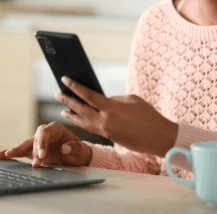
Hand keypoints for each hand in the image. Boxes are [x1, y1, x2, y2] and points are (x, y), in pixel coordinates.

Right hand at [0, 121, 92, 167]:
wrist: (77, 157)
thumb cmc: (79, 151)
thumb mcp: (80, 150)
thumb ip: (74, 148)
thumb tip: (65, 148)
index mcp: (55, 128)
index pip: (44, 132)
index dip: (41, 143)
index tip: (42, 156)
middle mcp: (44, 134)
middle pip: (33, 140)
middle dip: (31, 151)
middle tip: (35, 163)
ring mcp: (37, 143)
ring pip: (24, 146)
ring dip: (14, 152)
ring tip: (1, 156)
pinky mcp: (33, 152)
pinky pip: (20, 152)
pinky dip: (10, 155)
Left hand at [56, 76, 177, 156]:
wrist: (158, 137)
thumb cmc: (148, 115)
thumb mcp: (131, 100)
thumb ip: (114, 99)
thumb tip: (102, 101)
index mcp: (111, 108)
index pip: (87, 95)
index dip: (74, 87)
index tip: (65, 79)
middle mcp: (105, 121)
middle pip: (81, 110)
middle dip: (68, 101)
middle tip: (58, 94)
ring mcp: (106, 131)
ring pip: (83, 122)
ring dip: (72, 115)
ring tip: (63, 109)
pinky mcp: (109, 137)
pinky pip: (91, 129)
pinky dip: (82, 123)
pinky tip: (78, 119)